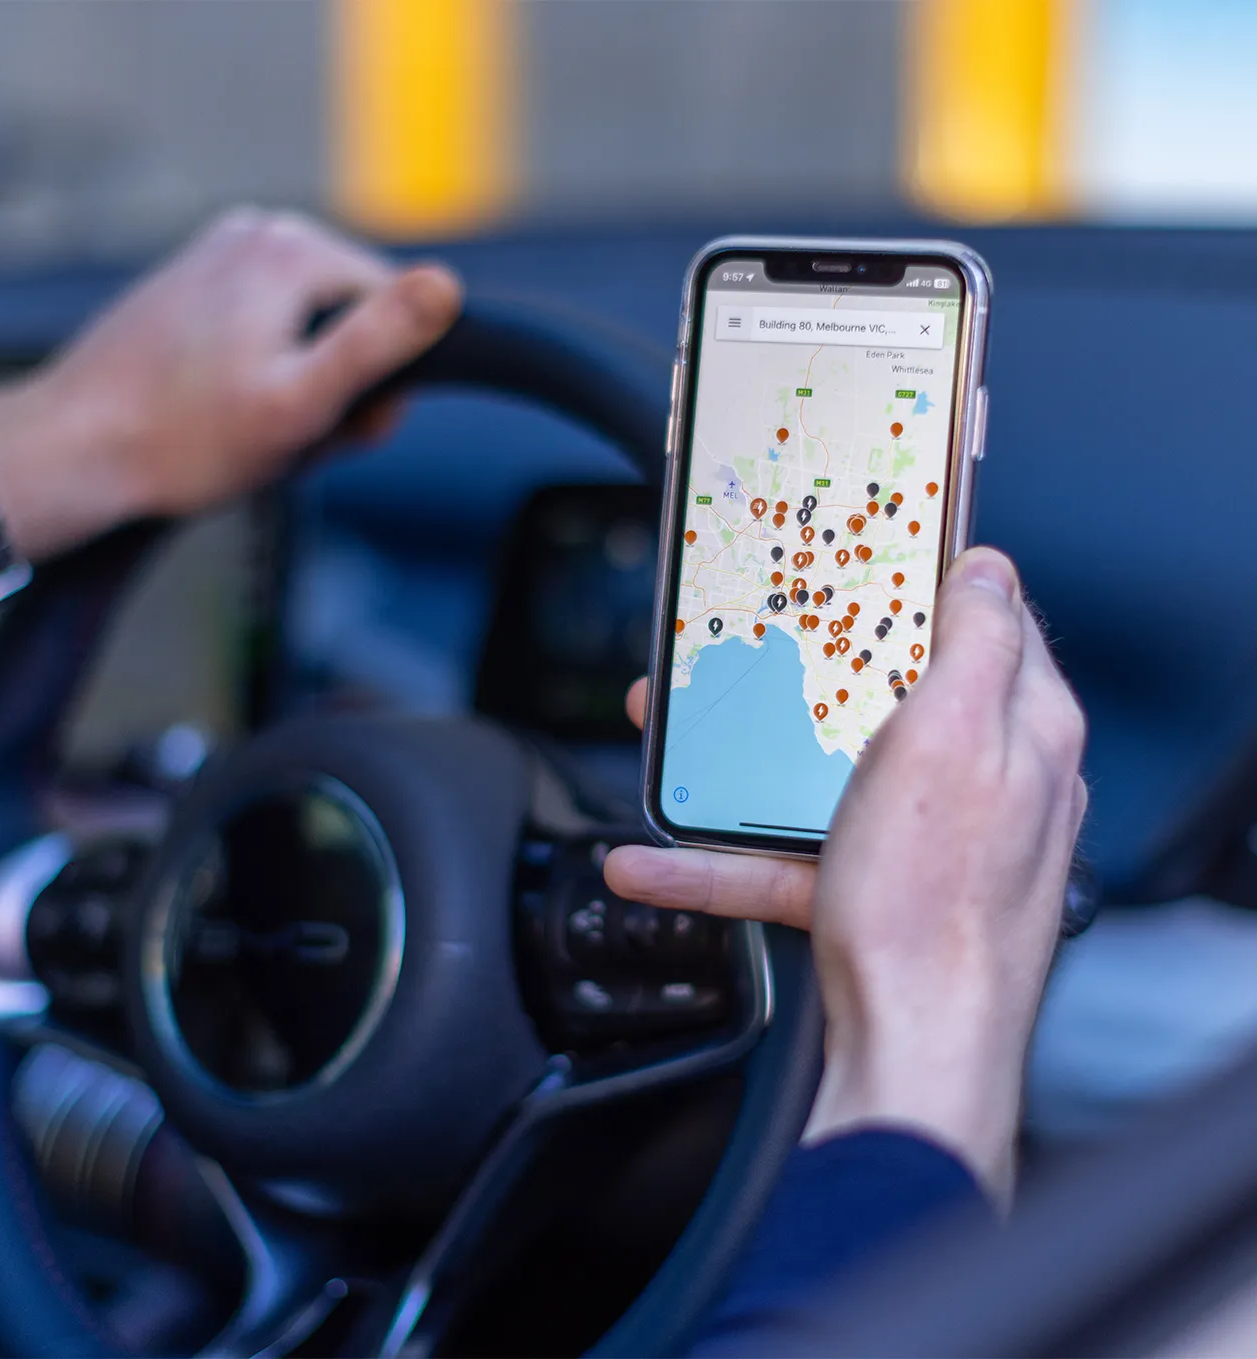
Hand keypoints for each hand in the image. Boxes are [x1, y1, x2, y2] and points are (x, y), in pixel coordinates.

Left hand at [0, 208, 460, 566]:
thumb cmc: (179, 442)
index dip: (380, 384)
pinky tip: (215, 420)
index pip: (395, 311)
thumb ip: (378, 342)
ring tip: (244, 435)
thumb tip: (447, 286)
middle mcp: (253, 232)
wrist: (70, 453)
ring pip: (303, 333)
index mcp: (290, 248)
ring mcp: (215, 257)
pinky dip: (253, 380)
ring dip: (293, 391)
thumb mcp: (299, 404)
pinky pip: (257, 335)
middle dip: (332, 388)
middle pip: (347, 319)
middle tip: (283, 442)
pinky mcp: (187, 289)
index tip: (335, 429)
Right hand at [604, 548, 1087, 1201]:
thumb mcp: (957, 741)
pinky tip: (651, 857)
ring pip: (811, 772)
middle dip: (791, 668)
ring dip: (728, 761)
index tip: (849, 551)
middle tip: (735, 643)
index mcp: (1017, 727)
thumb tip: (989, 569)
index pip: (979, 620)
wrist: (913, 1049)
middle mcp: (975, 779)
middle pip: (876, 694)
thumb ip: (979, 645)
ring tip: (662, 743)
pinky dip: (714, 855)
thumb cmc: (938, 908)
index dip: (915, 579)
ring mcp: (918, 840)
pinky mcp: (867, 892)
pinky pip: (778, 855)